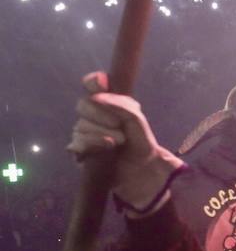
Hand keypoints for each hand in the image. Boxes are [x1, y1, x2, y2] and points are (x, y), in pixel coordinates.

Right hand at [68, 72, 182, 210]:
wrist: (142, 168)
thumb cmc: (141, 142)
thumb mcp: (137, 120)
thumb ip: (121, 105)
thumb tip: (98, 97)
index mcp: (108, 103)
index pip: (92, 84)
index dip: (94, 82)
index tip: (102, 84)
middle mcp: (93, 114)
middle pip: (83, 104)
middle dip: (102, 115)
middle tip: (120, 126)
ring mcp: (84, 131)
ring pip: (81, 125)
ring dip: (103, 134)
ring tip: (118, 143)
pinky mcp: (79, 149)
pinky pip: (77, 142)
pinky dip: (93, 145)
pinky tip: (106, 149)